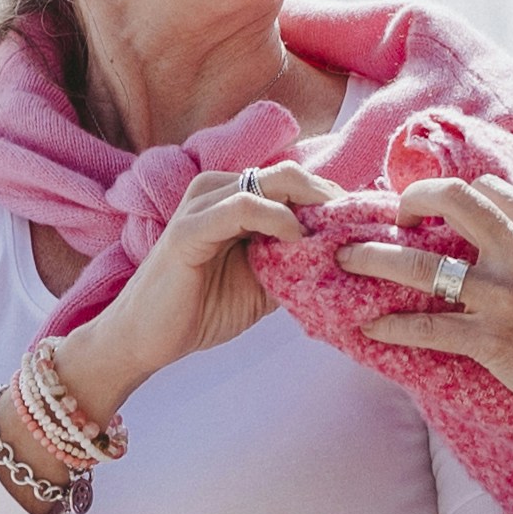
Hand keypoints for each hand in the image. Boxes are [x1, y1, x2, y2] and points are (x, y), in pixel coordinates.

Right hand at [65, 162, 333, 410]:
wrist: (147, 339)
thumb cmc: (200, 309)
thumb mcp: (263, 284)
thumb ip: (294, 263)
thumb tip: (342, 257)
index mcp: (234, 199)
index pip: (293, 183)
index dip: (331, 198)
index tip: (365, 220)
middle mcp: (218, 191)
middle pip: (287, 173)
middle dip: (329, 196)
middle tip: (359, 223)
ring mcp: (200, 205)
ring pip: (267, 181)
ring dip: (308, 202)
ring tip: (335, 229)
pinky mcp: (188, 229)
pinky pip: (240, 207)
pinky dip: (275, 217)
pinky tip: (297, 238)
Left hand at [337, 164, 512, 455]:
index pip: (489, 190)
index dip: (456, 195)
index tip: (434, 208)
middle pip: (451, 199)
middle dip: (410, 200)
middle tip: (390, 217)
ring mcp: (504, 297)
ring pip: (420, 263)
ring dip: (374, 257)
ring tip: (345, 259)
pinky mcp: (491, 341)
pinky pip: (426, 328)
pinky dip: (391, 326)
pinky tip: (369, 327)